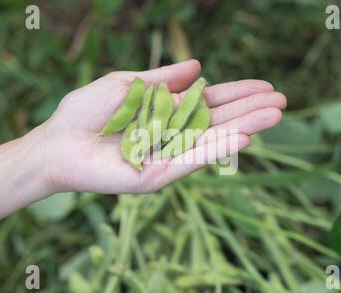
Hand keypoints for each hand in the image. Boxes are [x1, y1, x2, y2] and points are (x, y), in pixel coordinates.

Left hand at [33, 60, 285, 193]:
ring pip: (211, 141)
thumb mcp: (128, 85)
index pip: (211, 103)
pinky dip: (215, 150)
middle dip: (250, 111)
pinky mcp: (157, 177)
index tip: (266, 87)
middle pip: (218, 121)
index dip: (238, 94)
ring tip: (274, 116)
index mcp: (168, 113)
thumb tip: (200, 66)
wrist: (57, 142)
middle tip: (283, 101)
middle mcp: (173, 135)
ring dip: (244, 128)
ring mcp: (168, 158)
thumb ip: (164, 79)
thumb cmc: (87, 112)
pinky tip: (242, 138)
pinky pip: (190, 161)